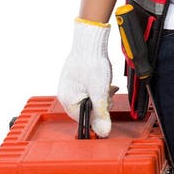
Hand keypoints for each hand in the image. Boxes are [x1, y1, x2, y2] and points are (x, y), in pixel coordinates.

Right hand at [57, 17, 117, 136]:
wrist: (90, 41)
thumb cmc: (91, 64)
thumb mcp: (99, 92)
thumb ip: (100, 114)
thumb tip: (103, 132)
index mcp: (68, 100)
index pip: (82, 119)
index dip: (97, 118)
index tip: (107, 113)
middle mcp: (66, 93)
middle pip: (86, 108)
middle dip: (100, 104)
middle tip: (107, 95)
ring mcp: (70, 84)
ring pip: (89, 97)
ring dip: (100, 95)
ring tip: (107, 86)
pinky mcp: (76, 76)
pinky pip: (88, 88)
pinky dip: (98, 87)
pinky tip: (105, 81)